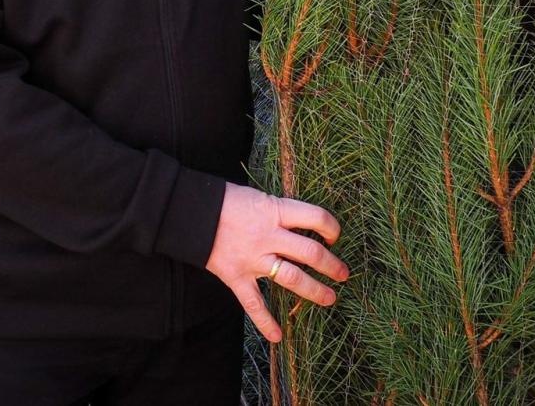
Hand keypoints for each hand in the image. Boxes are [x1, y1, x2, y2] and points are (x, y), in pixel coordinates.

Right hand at [204, 182, 347, 342]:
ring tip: (330, 298)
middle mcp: (269, 236)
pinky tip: (277, 337)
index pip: (315, 217)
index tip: (334, 235)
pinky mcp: (236, 276)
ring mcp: (254, 259)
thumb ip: (278, 212)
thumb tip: (300, 224)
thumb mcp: (258, 197)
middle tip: (343, 274)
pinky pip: (254, 303)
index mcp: (275, 211)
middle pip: (310, 252)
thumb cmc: (225, 199)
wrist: (190, 212)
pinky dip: (265, 322)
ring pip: (292, 278)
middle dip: (331, 265)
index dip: (331, 227)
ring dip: (314, 290)